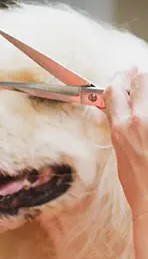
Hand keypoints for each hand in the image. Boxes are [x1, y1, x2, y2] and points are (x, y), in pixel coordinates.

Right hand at [103, 69, 147, 218]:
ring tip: (147, 104)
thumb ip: (121, 128)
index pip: (115, 90)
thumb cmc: (140, 184)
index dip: (119, 78)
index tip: (124, 74)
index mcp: (122, 130)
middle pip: (142, 79)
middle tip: (141, 81)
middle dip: (141, 79)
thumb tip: (121, 111)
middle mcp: (141, 121)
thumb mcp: (121, 153)